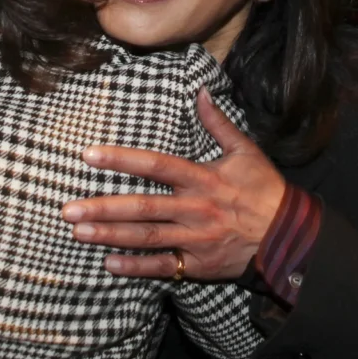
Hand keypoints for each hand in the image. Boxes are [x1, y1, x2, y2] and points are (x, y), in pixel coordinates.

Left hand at [62, 89, 286, 279]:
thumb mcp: (245, 151)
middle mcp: (194, 209)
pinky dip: (136, 267)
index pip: (156, 165)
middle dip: (104, 208)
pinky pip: (163, 267)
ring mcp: (194, 240)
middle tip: (68, 208)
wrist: (288, 236)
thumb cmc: (264, 189)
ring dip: (111, 236)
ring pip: (146, 238)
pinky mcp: (198, 264)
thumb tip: (200, 91)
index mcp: (202, 178)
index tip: (90, 155)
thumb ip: (218, 122)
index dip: (122, 160)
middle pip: (143, 208)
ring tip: (78, 232)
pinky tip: (108, 263)